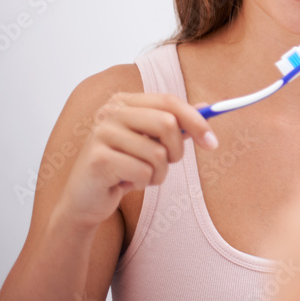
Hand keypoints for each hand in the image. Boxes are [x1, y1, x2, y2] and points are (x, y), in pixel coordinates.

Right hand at [57, 92, 216, 229]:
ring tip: (143, 176)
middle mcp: (110, 112)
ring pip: (158, 153)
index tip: (212, 142)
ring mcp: (101, 134)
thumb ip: (176, 124)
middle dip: (178, 151)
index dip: (196, 120)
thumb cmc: (123, 167)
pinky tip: (127, 183)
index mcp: (124, 102)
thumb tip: (207, 107)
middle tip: (169, 164)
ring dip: (159, 172)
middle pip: (167, 123)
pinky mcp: (99, 159)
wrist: (86, 200)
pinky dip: (144, 183)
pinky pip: (144, 172)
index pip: (170, 101)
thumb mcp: (151, 143)